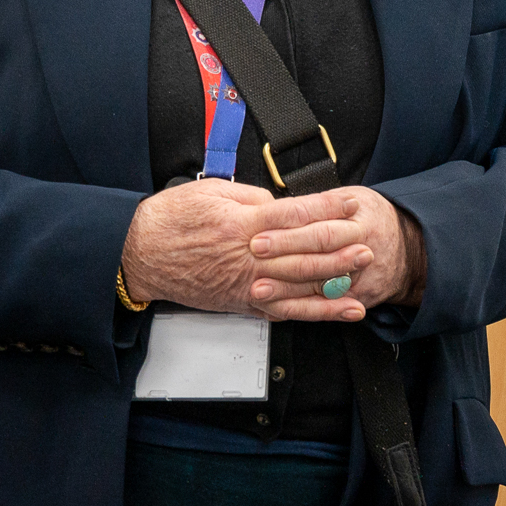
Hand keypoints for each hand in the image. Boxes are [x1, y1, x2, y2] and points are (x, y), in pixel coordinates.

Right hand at [117, 182, 424, 319]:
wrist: (138, 255)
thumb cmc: (171, 220)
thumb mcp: (210, 193)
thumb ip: (251, 198)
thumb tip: (283, 204)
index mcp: (241, 223)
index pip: (293, 214)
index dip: (326, 208)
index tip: (351, 202)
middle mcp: (246, 257)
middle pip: (301, 254)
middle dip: (338, 250)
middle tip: (367, 244)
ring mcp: (245, 284)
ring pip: (298, 287)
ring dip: (334, 284)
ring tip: (363, 279)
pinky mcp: (242, 303)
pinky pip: (285, 311)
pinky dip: (314, 313)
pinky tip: (338, 311)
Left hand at [247, 186, 425, 321]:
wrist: (411, 251)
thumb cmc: (372, 221)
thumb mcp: (353, 199)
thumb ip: (319, 204)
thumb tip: (278, 205)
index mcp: (358, 211)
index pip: (317, 216)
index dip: (287, 226)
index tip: (258, 231)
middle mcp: (362, 239)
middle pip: (320, 243)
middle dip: (285, 249)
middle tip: (254, 253)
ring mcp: (363, 271)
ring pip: (321, 280)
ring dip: (288, 287)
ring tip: (259, 289)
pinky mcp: (361, 295)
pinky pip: (329, 305)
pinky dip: (304, 308)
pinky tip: (280, 309)